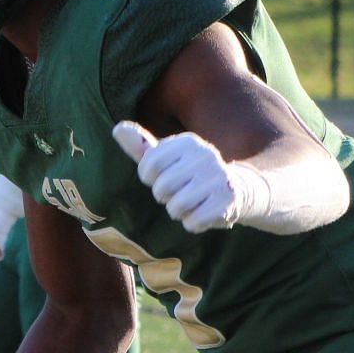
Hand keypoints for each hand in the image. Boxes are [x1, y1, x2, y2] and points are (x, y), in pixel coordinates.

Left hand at [113, 121, 248, 232]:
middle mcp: (205, 155)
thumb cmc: (189, 174)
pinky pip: (193, 222)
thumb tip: (118, 128)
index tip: (161, 177)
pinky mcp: (228, 200)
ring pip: (176, 207)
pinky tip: (203, 213)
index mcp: (187, 142)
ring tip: (191, 203)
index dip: (149, 178)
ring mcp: (219, 177)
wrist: (235, 190)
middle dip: (164, 197)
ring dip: (178, 212)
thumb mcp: (166, 158)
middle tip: (179, 192)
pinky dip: (192, 224)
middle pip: (162, 188)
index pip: (149, 164)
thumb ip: (141, 147)